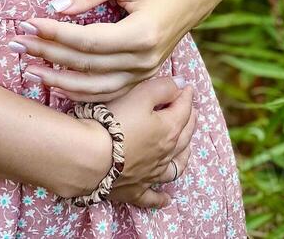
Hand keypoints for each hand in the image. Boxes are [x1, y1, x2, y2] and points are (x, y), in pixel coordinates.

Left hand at [14, 0, 216, 101]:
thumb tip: (54, 6)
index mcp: (142, 34)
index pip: (87, 40)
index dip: (55, 33)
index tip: (28, 22)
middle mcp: (144, 60)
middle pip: (86, 64)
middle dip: (47, 54)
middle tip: (16, 43)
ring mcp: (144, 73)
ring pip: (94, 87)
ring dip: (58, 80)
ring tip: (28, 70)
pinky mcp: (141, 76)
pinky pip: (106, 91)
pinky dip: (79, 92)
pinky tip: (55, 85)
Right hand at [81, 76, 196, 209]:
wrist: (91, 157)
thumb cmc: (115, 122)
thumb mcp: (139, 96)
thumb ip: (162, 88)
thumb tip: (182, 85)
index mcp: (169, 130)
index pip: (183, 109)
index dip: (186, 96)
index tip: (187, 87)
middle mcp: (166, 154)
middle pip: (183, 136)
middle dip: (189, 121)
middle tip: (192, 111)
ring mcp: (151, 174)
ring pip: (175, 166)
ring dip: (184, 155)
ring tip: (188, 148)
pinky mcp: (135, 190)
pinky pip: (152, 197)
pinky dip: (161, 198)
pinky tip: (166, 199)